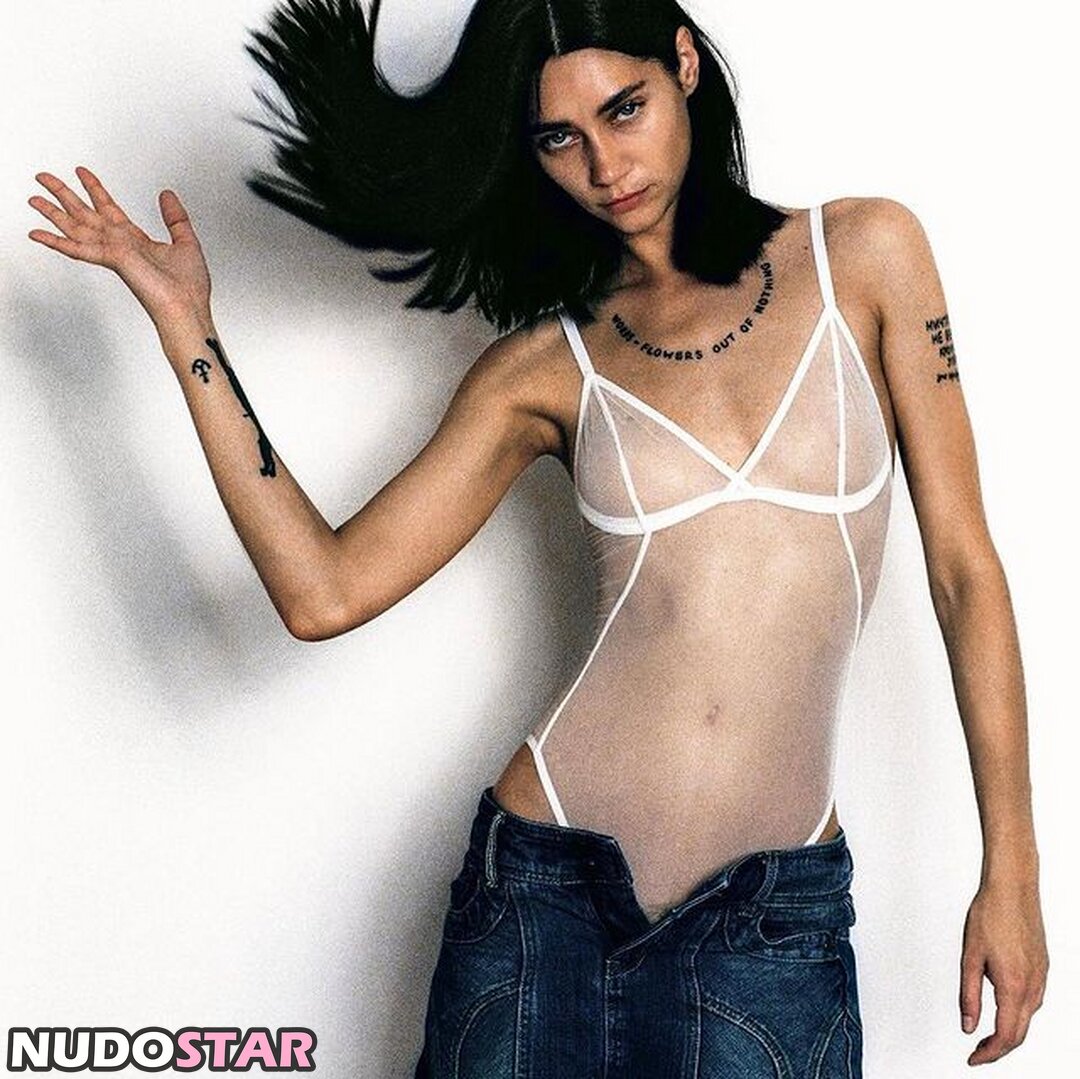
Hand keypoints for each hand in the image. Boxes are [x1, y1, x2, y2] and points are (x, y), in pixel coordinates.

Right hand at [27, 166, 212, 328]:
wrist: (187, 309)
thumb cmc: (188, 288)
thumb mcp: (186, 241)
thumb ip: (175, 216)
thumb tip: (166, 194)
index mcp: (136, 241)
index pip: (109, 209)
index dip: (94, 190)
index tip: (82, 173)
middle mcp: (121, 245)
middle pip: (86, 214)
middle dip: (64, 194)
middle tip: (44, 177)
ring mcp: (114, 252)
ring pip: (76, 227)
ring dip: (53, 212)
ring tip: (33, 198)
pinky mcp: (113, 259)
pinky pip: (79, 249)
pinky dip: (56, 241)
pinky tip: (38, 233)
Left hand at [959, 879, 1047, 1064]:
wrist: (1013, 887)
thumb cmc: (989, 914)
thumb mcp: (970, 956)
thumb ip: (969, 995)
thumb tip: (968, 1026)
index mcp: (1014, 985)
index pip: (1007, 1036)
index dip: (989, 1054)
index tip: (973, 1059)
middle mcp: (1033, 986)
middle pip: (1020, 1033)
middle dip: (999, 1048)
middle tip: (977, 1052)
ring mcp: (1042, 977)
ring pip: (1028, 1018)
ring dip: (1010, 1031)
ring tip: (986, 1034)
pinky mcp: (1043, 968)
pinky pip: (1033, 1001)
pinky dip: (1018, 1013)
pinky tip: (1004, 1008)